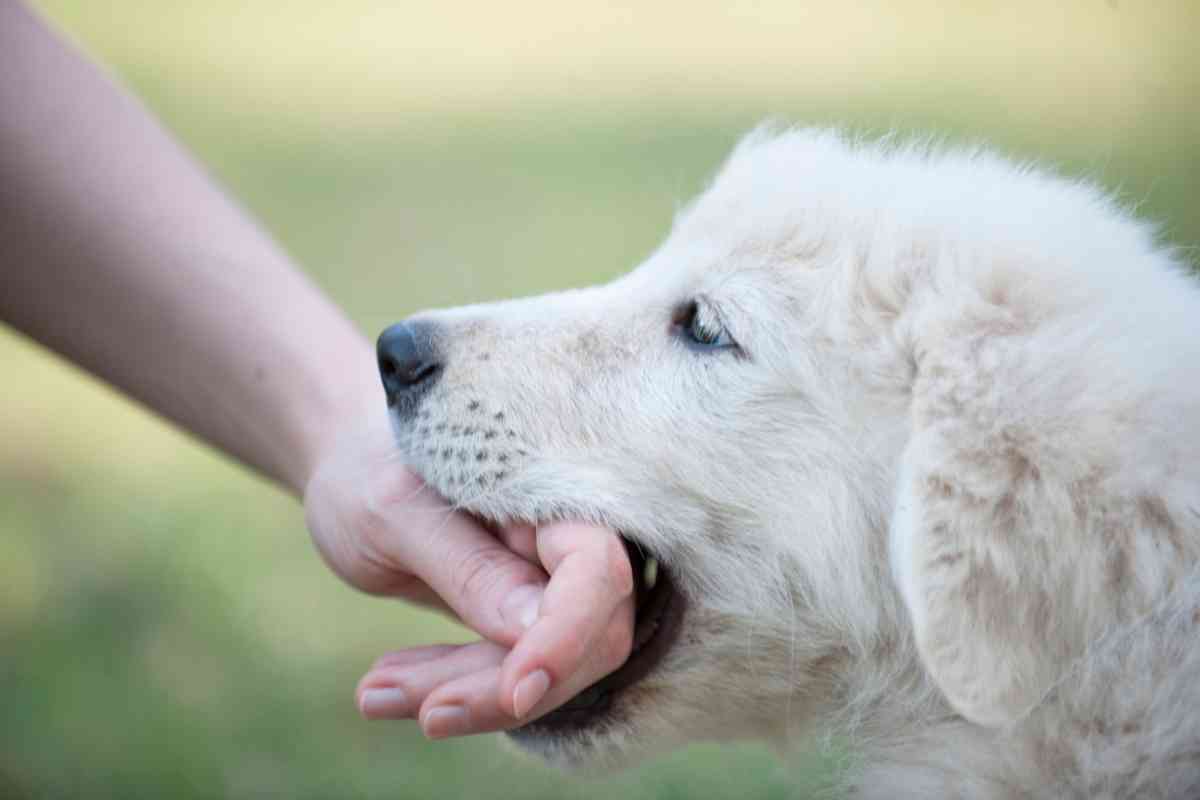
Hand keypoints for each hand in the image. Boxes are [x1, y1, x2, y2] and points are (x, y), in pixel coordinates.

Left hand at [303, 418, 634, 736]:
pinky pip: (510, 670)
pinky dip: (452, 688)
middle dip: (499, 683)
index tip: (515, 692)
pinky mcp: (526, 618)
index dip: (567, 636)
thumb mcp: (394, 514)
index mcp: (552, 491)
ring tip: (371, 693)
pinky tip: (384, 688)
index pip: (596, 570)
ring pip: (547, 667)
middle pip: (585, 636)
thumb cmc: (368, 471)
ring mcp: (553, 580)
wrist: (353, 471)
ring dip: (466, 694)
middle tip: (398, 703)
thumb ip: (468, 568)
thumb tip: (534, 631)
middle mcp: (568, 537)